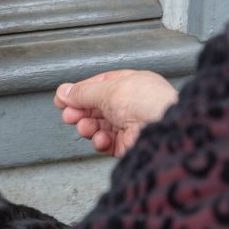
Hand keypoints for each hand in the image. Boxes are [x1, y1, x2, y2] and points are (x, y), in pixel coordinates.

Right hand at [54, 70, 179, 158]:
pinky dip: (100, 141)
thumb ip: (84, 92)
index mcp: (132, 83)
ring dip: (88, 126)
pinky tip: (99, 139)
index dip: (81, 91)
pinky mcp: (129, 145)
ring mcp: (131, 124)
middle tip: (68, 114)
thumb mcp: (108, 90)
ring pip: (100, 126)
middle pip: (98, 106)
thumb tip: (64, 91)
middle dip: (80, 110)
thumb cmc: (149, 102)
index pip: (101, 85)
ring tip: (84, 126)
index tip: (63, 97)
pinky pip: (107, 143)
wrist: (165, 129)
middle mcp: (132, 103)